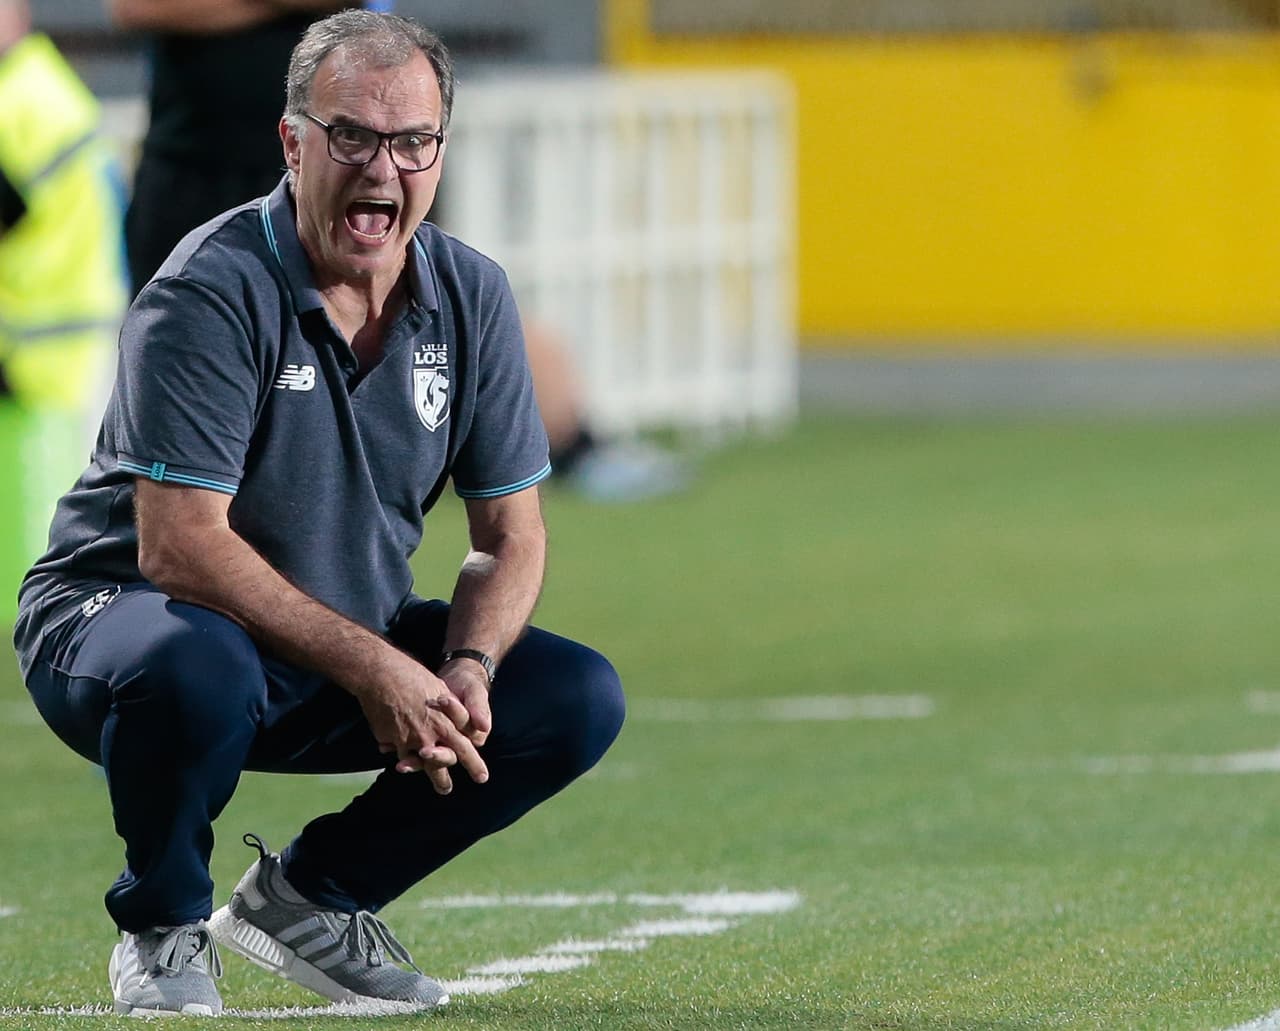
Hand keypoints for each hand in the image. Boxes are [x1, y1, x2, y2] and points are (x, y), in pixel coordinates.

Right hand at [355, 652, 488, 794]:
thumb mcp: (440, 689)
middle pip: (441, 763)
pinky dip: (399, 754)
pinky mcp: (389, 739)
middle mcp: (428, 734)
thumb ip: (450, 711)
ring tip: (425, 782)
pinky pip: (397, 751)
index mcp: (445, 722)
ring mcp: (408, 739)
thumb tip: (461, 723)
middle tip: (446, 790)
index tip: (482, 777)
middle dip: (444, 780)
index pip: (464, 748)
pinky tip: (399, 759)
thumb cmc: (414, 677)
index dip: (473, 764)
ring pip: (418, 763)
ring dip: (421, 772)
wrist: (382, 675)